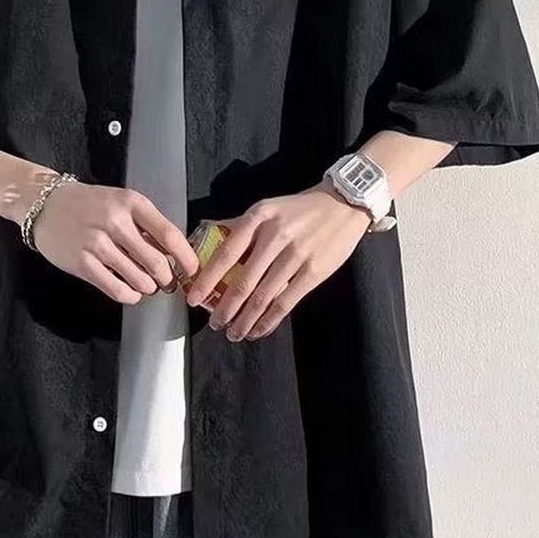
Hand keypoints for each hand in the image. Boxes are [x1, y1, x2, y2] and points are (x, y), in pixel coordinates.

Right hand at [30, 181, 198, 304]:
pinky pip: (117, 290)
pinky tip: (130, 291)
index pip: (169, 235)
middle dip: (167, 279)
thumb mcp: (121, 202)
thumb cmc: (89, 204)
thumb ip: (146, 225)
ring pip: (140, 280)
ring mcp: (97, 244)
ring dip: (149, 288)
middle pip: (157, 263)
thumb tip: (175, 254)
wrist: (45, 205)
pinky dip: (130, 296)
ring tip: (146, 285)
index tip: (192, 271)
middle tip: (166, 282)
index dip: (186, 258)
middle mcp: (116, 222)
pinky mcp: (82, 264)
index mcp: (132, 203)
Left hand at [185, 181, 371, 340]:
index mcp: (258, 218)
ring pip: (264, 296)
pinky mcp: (314, 272)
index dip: (208, 279)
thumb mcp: (266, 207)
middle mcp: (275, 236)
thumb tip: (206, 232)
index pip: (226, 253)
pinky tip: (259, 330)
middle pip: (244, 281)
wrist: (344, 204)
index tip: (194, 298)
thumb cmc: (299, 208)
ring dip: (245, 319)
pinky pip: (286, 302)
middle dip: (225, 308)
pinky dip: (270, 320)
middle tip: (214, 324)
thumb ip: (238, 224)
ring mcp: (296, 255)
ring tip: (234, 333)